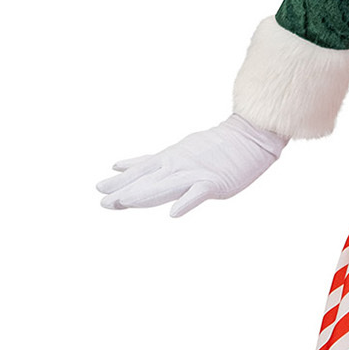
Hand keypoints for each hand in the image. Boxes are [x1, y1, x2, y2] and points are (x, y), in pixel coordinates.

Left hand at [97, 114, 286, 216]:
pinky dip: (186, 202)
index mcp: (168, 160)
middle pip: (147, 180)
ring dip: (146, 194)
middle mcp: (177, 165)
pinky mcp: (215, 183)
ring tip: (126, 202)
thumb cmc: (214, 146)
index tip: (98, 189)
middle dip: (124, 191)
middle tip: (102, 202)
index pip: (139, 171)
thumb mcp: (174, 151)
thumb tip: (118, 165)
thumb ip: (148, 162)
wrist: (249, 136)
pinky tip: (173, 214)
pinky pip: (198, 194)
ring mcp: (196, 173)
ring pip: (167, 186)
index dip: (120, 181)